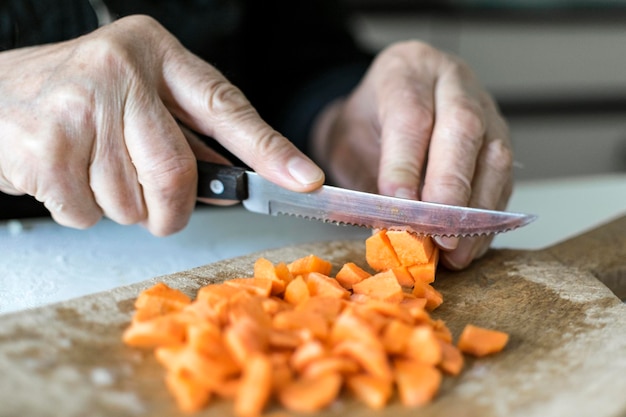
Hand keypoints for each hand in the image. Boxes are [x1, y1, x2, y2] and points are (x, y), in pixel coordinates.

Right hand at [0, 15, 323, 234]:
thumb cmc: (79, 100)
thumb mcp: (139, 97)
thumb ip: (189, 137)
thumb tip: (237, 184)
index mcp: (156, 53)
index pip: (227, 106)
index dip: (271, 150)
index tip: (306, 180)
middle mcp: (121, 70)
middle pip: (178, 174)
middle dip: (171, 211)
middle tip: (159, 210)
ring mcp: (80, 106)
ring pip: (132, 202)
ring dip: (120, 207)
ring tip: (93, 171)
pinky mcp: (45, 146)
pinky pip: (88, 214)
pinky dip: (82, 212)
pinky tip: (63, 177)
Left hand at [311, 41, 512, 269]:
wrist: (380, 108)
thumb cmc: (363, 125)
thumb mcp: (347, 142)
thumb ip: (369, 179)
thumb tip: (392, 227)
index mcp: (406, 71)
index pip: (411, 116)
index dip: (406, 166)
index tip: (399, 209)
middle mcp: (451, 82)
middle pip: (463, 129)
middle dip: (451, 188)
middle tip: (437, 234)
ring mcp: (484, 107)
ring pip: (494, 155)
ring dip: (477, 211)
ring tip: (456, 250)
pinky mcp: (499, 139)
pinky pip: (504, 178)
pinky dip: (488, 217)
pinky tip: (471, 244)